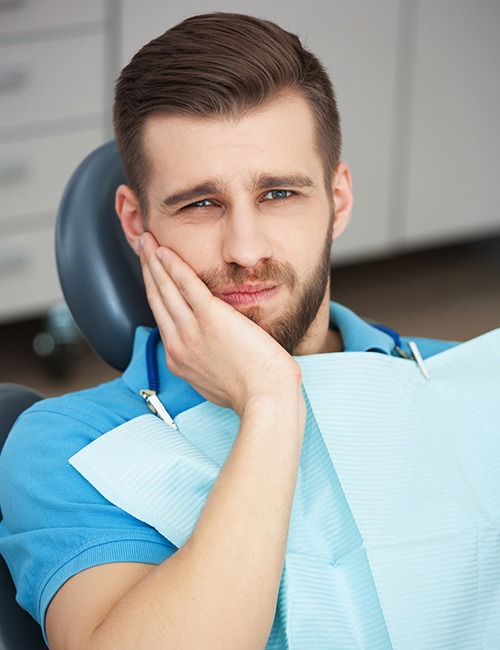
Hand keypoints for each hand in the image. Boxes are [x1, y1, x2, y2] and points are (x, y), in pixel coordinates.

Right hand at [139, 233, 301, 413]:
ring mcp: (191, 331)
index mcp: (180, 359)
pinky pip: (186, 285)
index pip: (162, 317)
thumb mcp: (218, 381)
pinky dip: (172, 266)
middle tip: (141, 246)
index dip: (155, 291)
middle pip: (157, 299)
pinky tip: (164, 250)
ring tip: (146, 240)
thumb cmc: (253, 392)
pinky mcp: (210, 318)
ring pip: (165, 288)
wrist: (265, 398)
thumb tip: (213, 350)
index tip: (152, 274)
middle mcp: (178, 344)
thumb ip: (208, 361)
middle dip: (147, 270)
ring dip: (153, 261)